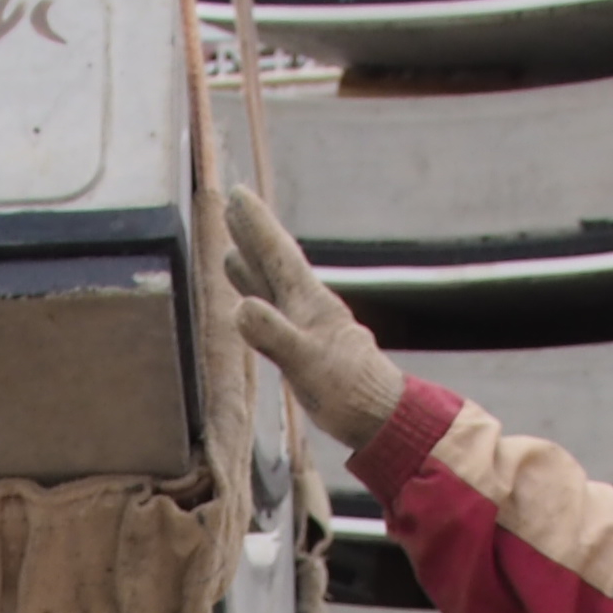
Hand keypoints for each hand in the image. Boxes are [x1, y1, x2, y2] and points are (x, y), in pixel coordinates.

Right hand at [221, 186, 407, 452]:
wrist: (381, 418)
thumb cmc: (348, 392)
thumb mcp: (306, 363)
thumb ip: (274, 335)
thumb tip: (240, 308)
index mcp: (310, 303)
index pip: (277, 255)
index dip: (257, 225)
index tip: (237, 194)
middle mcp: (309, 307)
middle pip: (274, 263)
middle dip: (252, 235)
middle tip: (232, 204)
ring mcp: (308, 327)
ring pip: (274, 288)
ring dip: (253, 267)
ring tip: (232, 250)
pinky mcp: (307, 348)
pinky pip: (276, 314)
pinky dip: (260, 301)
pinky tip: (253, 305)